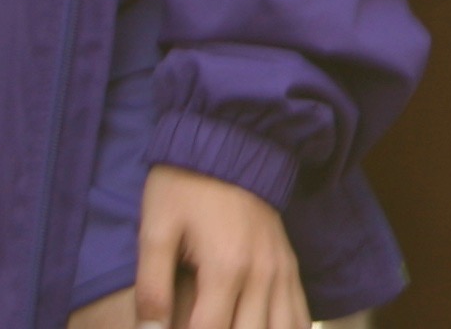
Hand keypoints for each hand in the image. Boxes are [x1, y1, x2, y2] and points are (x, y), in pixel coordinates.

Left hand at [134, 167, 305, 328]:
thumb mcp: (156, 231)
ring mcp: (281, 270)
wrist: (232, 140)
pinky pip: (299, 314)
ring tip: (233, 328)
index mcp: (225, 268)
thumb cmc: (186, 185)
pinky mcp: (289, 264)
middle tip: (202, 326)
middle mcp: (261, 275)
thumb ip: (151, 287)